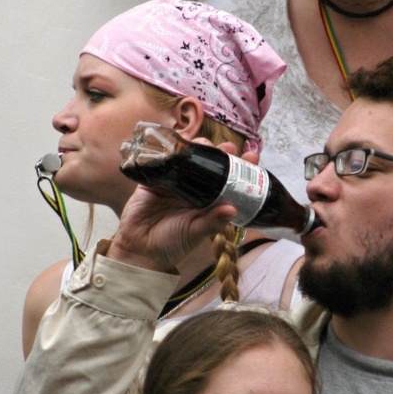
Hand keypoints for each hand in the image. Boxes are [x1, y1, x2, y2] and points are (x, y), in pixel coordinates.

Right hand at [108, 140, 242, 272]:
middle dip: (222, 152)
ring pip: (190, 158)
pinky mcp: (154, 179)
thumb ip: (213, 222)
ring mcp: (175, 181)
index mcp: (211, 199)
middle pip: (212, 164)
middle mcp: (195, 187)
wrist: (140, 250)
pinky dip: (170, 151)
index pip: (230, 179)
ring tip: (207, 145)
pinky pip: (163, 161)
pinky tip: (179, 144)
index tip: (252, 156)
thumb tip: (233, 210)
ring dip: (200, 148)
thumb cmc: (173, 244)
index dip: (241, 167)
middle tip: (230, 147)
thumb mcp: (196, 233)